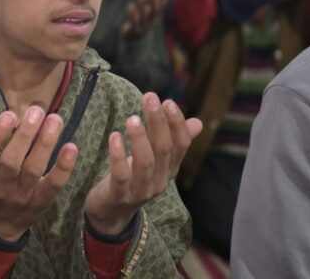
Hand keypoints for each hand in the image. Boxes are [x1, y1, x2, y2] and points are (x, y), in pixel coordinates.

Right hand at [0, 102, 78, 241]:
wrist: (1, 221)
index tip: (9, 114)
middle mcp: (0, 184)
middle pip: (11, 161)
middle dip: (25, 135)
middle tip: (38, 111)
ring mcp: (22, 194)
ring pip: (33, 170)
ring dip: (45, 144)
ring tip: (55, 119)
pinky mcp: (42, 200)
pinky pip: (53, 184)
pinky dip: (63, 167)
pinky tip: (71, 147)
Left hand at [84, 93, 201, 234]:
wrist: (111, 213)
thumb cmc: (133, 178)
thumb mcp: (154, 160)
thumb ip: (173, 142)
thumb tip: (198, 122)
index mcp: (170, 169)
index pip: (181, 145)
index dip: (176, 123)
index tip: (167, 101)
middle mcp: (160, 180)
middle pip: (164, 149)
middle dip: (158, 122)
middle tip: (150, 97)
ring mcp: (140, 190)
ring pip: (145, 163)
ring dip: (139, 138)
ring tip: (132, 117)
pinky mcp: (119, 195)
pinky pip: (121, 175)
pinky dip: (118, 155)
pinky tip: (114, 136)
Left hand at [120, 0, 171, 37]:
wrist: (130, 39)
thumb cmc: (141, 20)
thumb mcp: (148, 9)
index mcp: (156, 18)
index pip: (161, 7)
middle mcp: (150, 23)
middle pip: (153, 11)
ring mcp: (141, 28)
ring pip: (143, 17)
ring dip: (142, 5)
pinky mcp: (131, 32)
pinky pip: (132, 23)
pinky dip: (131, 14)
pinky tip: (131, 5)